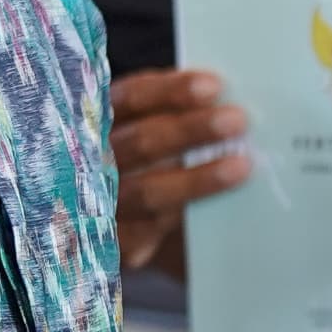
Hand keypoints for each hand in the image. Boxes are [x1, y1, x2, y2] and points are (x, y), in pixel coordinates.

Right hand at [113, 67, 249, 274]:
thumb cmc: (147, 163)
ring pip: (148, 192)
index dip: (171, 91)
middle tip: (238, 120)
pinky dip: (187, 216)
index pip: (131, 98)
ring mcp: (99, 204)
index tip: (215, 87)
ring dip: (197, 179)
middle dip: (191, 130)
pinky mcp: (114, 245)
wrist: (126, 226)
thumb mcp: (149, 131)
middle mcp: (91, 160)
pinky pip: (151, 231)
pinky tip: (222, 211)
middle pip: (140, 142)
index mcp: (99, 120)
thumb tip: (227, 100)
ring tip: (240, 166)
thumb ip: (175, 113)